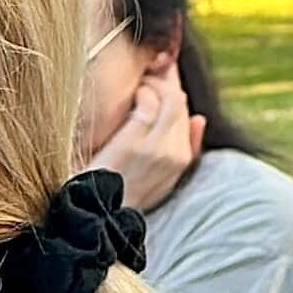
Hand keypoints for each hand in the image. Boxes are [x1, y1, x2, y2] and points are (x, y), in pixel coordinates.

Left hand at [84, 58, 203, 211]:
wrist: (92, 217)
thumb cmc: (119, 195)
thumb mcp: (159, 180)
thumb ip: (185, 149)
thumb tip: (200, 119)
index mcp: (182, 161)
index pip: (188, 113)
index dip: (175, 91)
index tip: (163, 78)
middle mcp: (175, 153)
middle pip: (181, 102)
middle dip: (167, 81)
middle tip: (148, 74)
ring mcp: (156, 148)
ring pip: (170, 98)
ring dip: (155, 83)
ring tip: (139, 83)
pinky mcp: (134, 142)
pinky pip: (149, 103)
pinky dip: (143, 91)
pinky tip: (133, 93)